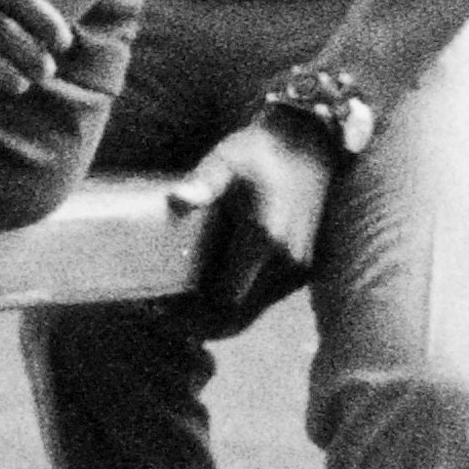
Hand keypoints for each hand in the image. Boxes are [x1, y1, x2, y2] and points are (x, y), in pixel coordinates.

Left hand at [175, 114, 339, 338]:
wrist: (309, 145)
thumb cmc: (260, 151)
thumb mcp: (226, 159)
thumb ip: (203, 181)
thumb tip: (176, 199)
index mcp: (265, 239)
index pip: (225, 300)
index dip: (190, 314)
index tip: (159, 308)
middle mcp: (286, 262)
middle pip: (237, 318)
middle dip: (199, 324)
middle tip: (162, 315)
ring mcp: (298, 268)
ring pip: (251, 313)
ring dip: (217, 317)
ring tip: (179, 306)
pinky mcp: (302, 268)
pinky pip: (263, 301)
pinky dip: (236, 305)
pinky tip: (208, 292)